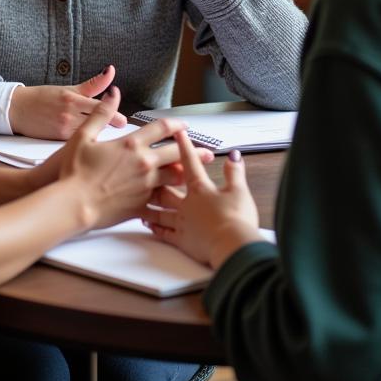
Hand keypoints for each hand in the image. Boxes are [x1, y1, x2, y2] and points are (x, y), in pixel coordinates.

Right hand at [9, 66, 126, 139]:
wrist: (17, 109)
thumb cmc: (43, 98)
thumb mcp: (68, 89)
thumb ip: (93, 84)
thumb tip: (111, 71)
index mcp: (73, 99)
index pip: (100, 107)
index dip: (114, 114)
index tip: (123, 121)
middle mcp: (69, 114)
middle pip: (98, 123)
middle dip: (110, 127)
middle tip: (120, 130)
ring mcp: (63, 129)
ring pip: (90, 134)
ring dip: (99, 135)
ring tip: (107, 136)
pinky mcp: (57, 140)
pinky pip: (78, 142)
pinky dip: (86, 141)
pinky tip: (91, 142)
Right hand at [51, 105, 214, 229]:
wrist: (73, 204)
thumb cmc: (74, 171)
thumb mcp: (83, 136)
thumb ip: (102, 113)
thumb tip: (113, 93)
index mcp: (131, 144)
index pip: (160, 129)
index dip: (175, 124)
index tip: (183, 125)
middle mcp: (143, 164)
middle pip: (176, 154)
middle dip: (193, 151)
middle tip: (207, 151)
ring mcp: (145, 186)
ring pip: (175, 178)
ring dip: (187, 174)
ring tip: (198, 174)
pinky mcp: (141, 205)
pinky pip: (162, 201)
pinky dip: (170, 200)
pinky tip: (177, 202)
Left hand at [144, 132, 261, 268]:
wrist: (232, 246)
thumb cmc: (236, 219)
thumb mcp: (240, 191)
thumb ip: (235, 172)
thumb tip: (233, 157)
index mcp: (200, 189)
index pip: (189, 162)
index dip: (182, 146)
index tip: (175, 133)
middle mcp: (186, 203)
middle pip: (167, 186)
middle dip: (157, 177)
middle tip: (147, 169)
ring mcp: (181, 222)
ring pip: (160, 209)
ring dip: (150, 203)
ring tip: (141, 196)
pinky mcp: (181, 241)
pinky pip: (163, 232)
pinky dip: (155, 227)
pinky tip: (148, 224)